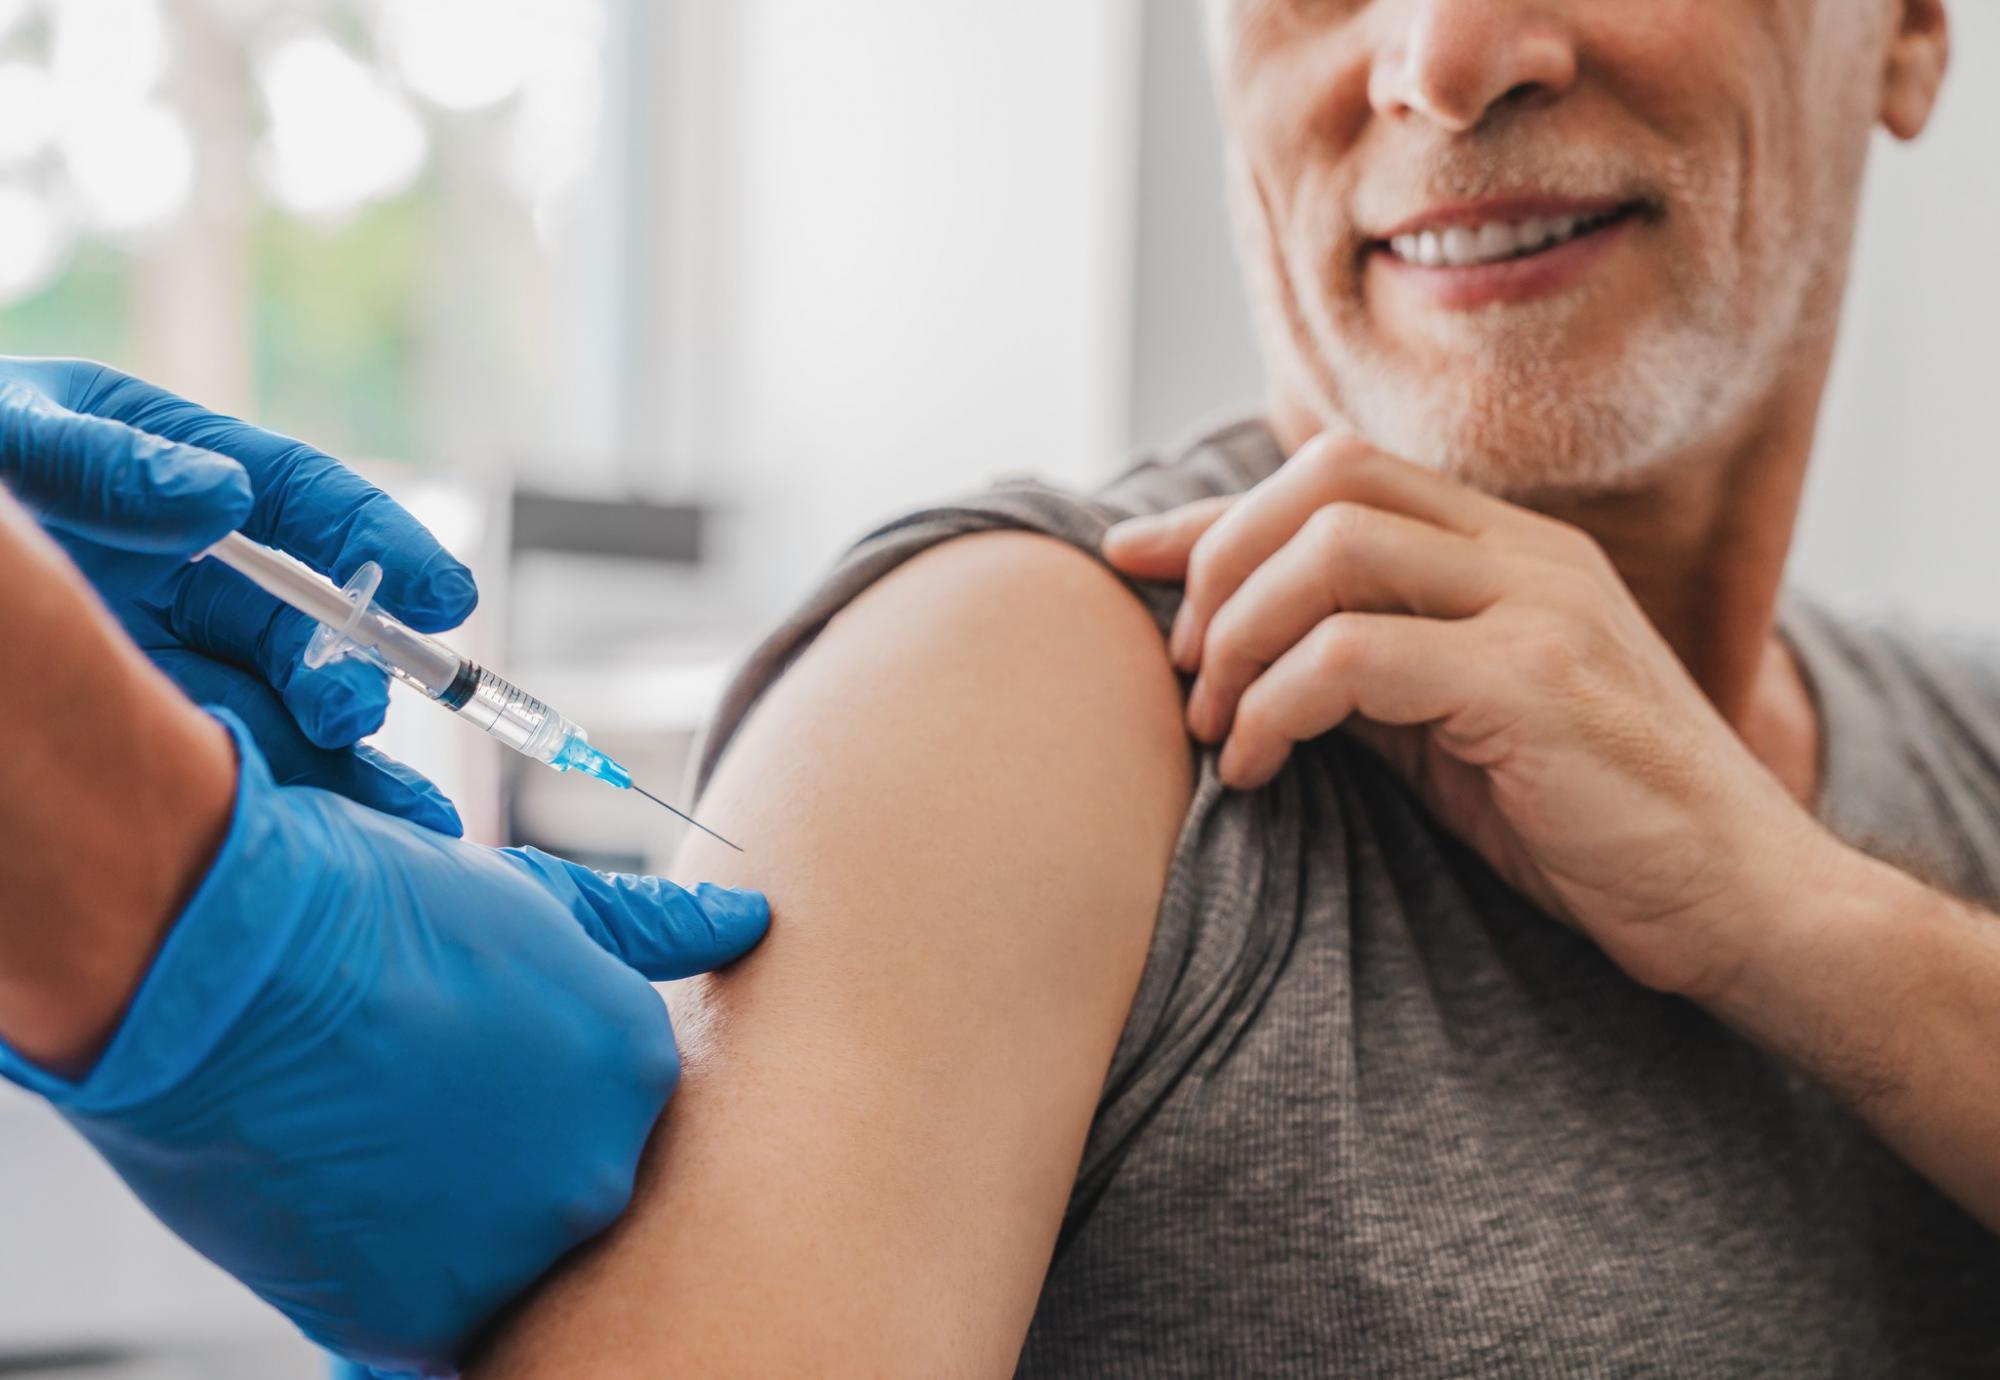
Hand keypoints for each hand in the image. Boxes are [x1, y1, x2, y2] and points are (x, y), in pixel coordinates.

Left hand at [0, 357, 475, 831]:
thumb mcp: (6, 445)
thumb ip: (104, 463)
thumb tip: (219, 495)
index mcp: (169, 478)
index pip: (300, 503)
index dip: (377, 542)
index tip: (441, 591)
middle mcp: (187, 572)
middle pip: (304, 621)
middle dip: (352, 668)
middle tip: (349, 710)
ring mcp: (170, 658)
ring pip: (291, 706)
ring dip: (353, 757)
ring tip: (402, 819)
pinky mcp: (145, 736)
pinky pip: (247, 772)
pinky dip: (319, 809)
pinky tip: (375, 846)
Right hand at [0, 712, 768, 1377]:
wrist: (224, 956)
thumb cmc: (375, 911)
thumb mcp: (536, 900)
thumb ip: (656, 930)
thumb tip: (753, 917)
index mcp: (640, 1069)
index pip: (608, 1109)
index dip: (525, 1084)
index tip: (462, 1063)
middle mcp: (601, 1171)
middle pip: (558, 1187)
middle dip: (495, 1159)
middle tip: (407, 1103)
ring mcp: (515, 1251)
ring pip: (493, 1259)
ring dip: (438, 1222)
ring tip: (364, 1144)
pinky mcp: (417, 1318)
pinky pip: (421, 1321)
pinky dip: (382, 1278)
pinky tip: (339, 1204)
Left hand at [1103, 433, 1833, 1000]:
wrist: (1743, 901)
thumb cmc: (1590, 824)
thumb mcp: (1457, 727)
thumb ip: (1371, 668)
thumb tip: (1238, 655)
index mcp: (1508, 550)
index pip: (1336, 477)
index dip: (1215, 513)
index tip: (1126, 557)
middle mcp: (1526, 552)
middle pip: (1324, 479)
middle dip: (1220, 564)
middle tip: (1184, 672)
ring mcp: (1538, 606)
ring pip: (1332, 548)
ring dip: (1239, 636)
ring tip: (1216, 728)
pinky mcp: (1536, 682)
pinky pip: (1354, 656)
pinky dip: (1274, 707)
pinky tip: (1254, 771)